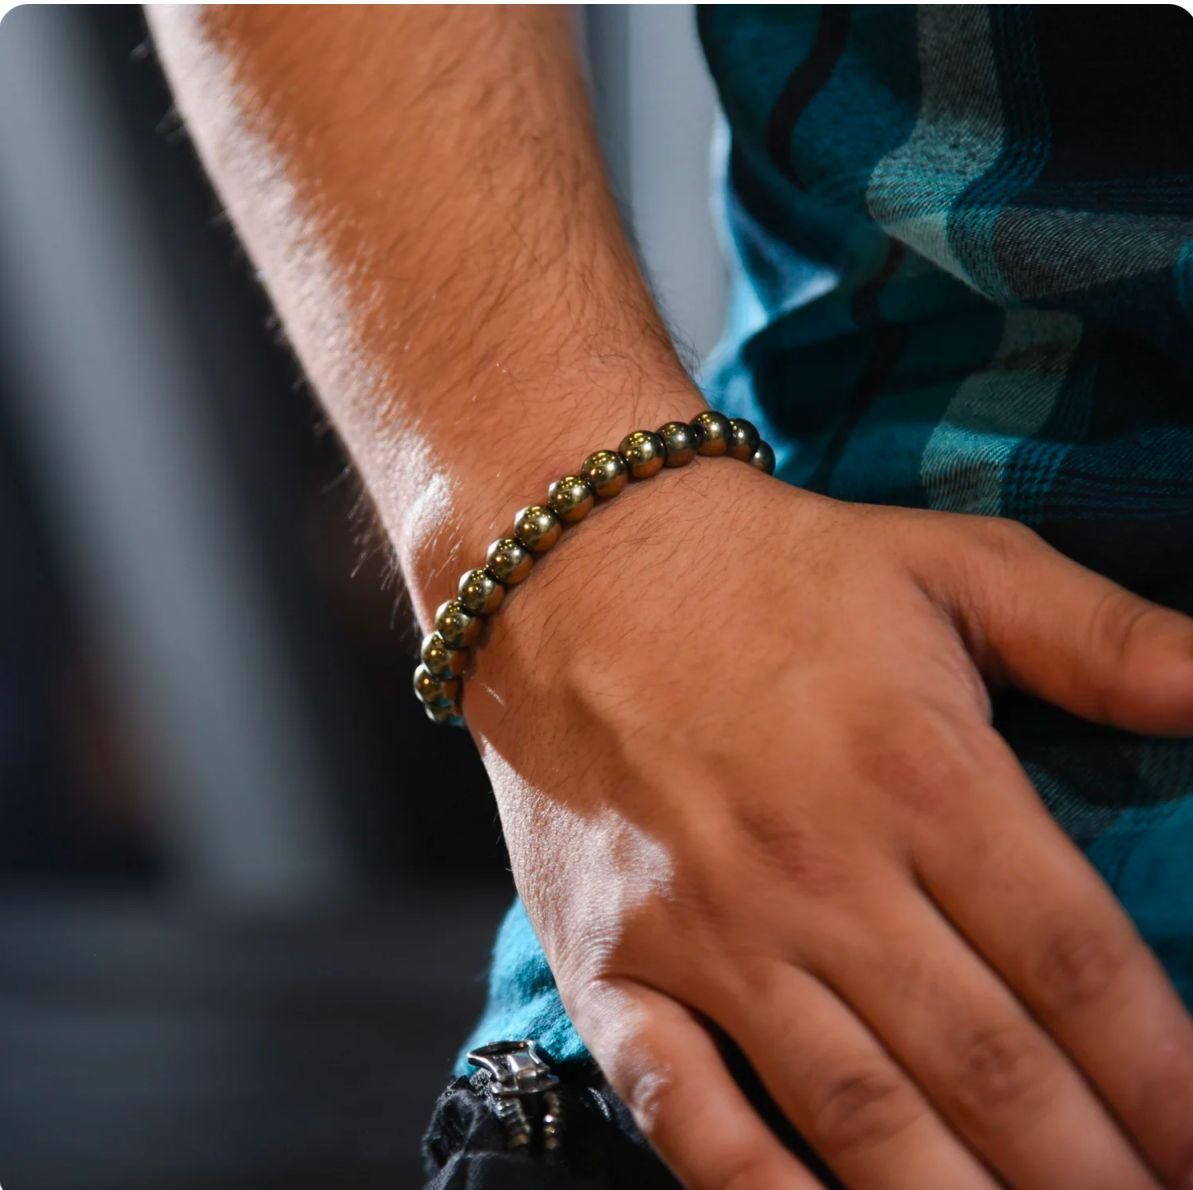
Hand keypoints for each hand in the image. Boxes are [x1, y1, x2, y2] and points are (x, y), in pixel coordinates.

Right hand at [465, 460, 1192, 1188]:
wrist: (576, 569)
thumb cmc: (773, 573)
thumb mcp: (950, 567)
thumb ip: (1103, 635)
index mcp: (920, 771)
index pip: (1079, 967)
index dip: (1169, 1083)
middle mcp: (819, 869)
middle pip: (991, 1066)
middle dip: (1094, 1172)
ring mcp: (708, 929)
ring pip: (863, 1119)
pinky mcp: (614, 965)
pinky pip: (692, 1116)